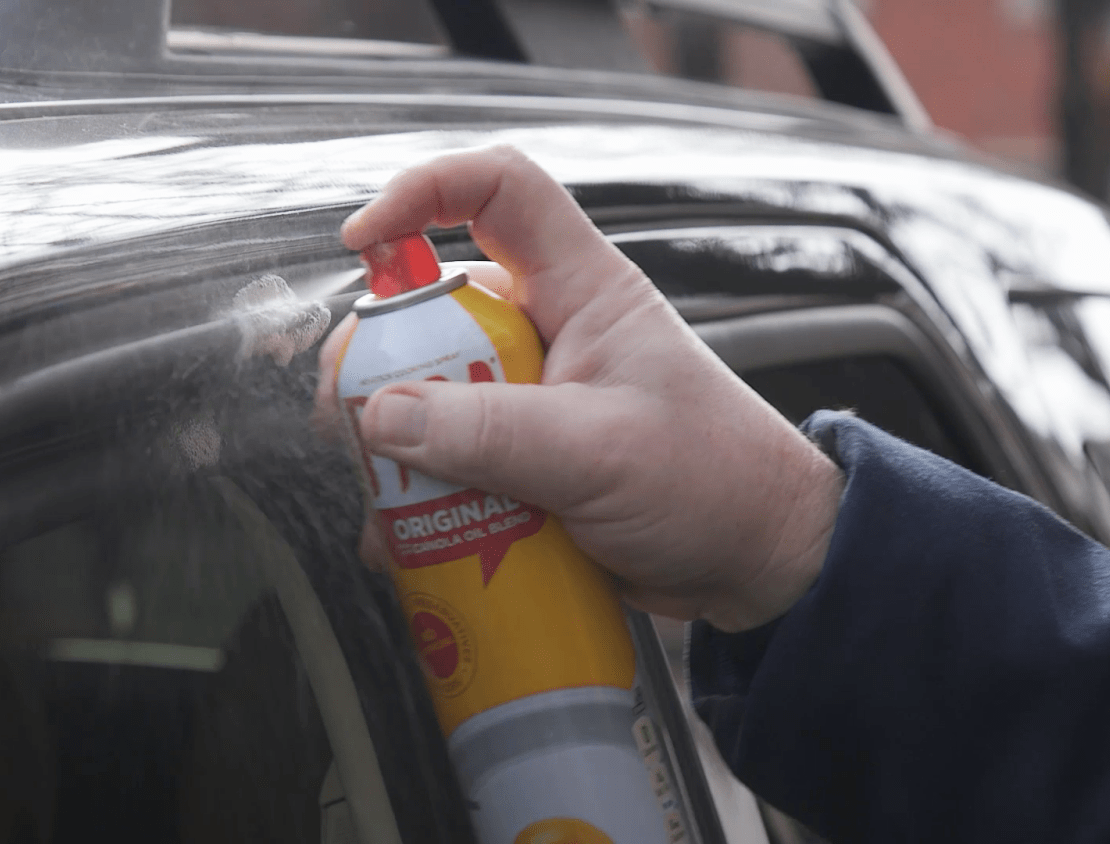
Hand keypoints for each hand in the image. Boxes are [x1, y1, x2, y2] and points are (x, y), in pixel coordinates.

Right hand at [316, 145, 843, 632]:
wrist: (758, 565)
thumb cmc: (717, 482)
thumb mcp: (598, 452)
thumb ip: (490, 434)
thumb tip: (384, 416)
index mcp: (583, 291)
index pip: (501, 190)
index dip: (425, 191)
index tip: (363, 241)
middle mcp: (548, 332)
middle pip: (437, 307)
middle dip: (383, 354)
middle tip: (351, 409)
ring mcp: (532, 398)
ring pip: (431, 390)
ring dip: (395, 438)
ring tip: (380, 486)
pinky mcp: (522, 458)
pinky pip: (447, 458)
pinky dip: (418, 492)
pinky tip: (404, 533)